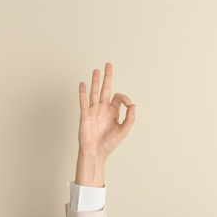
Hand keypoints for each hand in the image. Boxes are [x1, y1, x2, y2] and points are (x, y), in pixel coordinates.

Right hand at [75, 63, 135, 185]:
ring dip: (95, 80)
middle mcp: (103, 108)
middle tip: (108, 65)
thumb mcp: (124, 130)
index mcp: (113, 112)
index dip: (126, 98)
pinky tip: (83, 83)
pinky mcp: (85, 114)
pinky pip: (83, 100)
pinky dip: (83, 92)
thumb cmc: (109, 143)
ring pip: (95, 91)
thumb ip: (130, 117)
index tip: (129, 105)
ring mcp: (93, 110)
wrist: (95, 152)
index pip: (119, 97)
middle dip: (108, 77)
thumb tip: (133, 105)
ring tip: (96, 70)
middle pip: (106, 88)